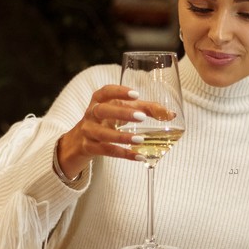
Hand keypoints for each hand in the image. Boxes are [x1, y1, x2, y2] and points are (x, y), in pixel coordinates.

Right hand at [55, 85, 175, 178]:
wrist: (77, 142)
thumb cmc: (105, 121)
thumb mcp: (120, 112)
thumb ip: (146, 109)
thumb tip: (171, 114)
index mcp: (98, 101)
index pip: (105, 92)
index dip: (119, 91)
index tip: (135, 94)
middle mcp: (91, 114)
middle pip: (102, 110)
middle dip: (122, 113)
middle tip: (141, 117)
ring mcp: (88, 132)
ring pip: (102, 133)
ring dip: (122, 136)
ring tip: (140, 139)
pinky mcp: (89, 148)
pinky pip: (105, 151)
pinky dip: (123, 154)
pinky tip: (139, 156)